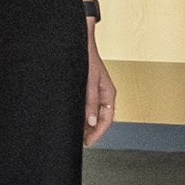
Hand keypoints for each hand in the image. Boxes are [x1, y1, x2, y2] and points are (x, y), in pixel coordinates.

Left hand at [84, 28, 115, 145]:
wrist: (81, 41)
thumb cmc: (87, 58)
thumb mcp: (89, 82)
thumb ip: (91, 102)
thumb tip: (90, 121)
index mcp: (109, 93)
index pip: (107, 119)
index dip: (97, 133)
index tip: (89, 142)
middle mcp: (104, 94)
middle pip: (101, 118)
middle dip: (92, 131)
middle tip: (82, 141)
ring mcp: (97, 92)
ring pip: (94, 113)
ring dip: (87, 124)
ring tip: (78, 133)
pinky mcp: (88, 88)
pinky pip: (88, 106)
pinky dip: (83, 114)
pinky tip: (76, 119)